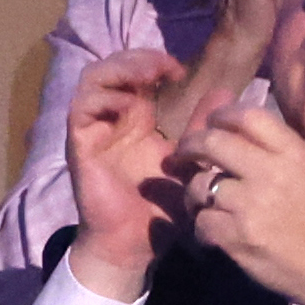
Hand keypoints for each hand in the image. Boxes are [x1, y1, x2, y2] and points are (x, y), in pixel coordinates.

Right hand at [61, 48, 187, 299]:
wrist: (134, 246)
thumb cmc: (161, 210)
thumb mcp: (191, 165)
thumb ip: (202, 130)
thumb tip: (225, 91)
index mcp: (137, 120)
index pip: (137, 73)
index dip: (154, 61)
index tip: (180, 69)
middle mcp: (113, 119)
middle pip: (113, 67)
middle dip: (137, 58)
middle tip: (163, 65)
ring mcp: (94, 130)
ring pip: (93, 79)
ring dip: (119, 70)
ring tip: (147, 75)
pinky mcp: (80, 145)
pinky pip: (81, 108)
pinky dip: (102, 98)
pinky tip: (128, 105)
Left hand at [177, 83, 304, 304]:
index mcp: (294, 153)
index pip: (247, 118)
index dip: (222, 114)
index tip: (214, 122)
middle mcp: (270, 174)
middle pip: (213, 143)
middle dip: (192, 145)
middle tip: (186, 153)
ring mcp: (251, 208)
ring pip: (200, 186)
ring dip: (194, 192)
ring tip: (200, 199)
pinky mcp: (238, 239)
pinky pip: (202, 222)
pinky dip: (201, 226)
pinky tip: (212, 230)